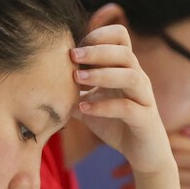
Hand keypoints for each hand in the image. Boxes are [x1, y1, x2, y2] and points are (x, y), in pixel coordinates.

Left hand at [72, 25, 172, 175]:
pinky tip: (84, 108)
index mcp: (126, 69)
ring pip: (130, 76)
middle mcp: (138, 78)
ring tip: (77, 79)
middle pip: (124, 52)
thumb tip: (44, 82)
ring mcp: (144, 98)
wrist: (143, 152)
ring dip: (101, 74)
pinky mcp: (145, 119)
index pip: (120, 36)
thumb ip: (73, 92)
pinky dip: (104, 106)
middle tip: (72, 55)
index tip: (75, 49)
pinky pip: (127, 108)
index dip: (98, 36)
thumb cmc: (116, 124)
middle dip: (96, 51)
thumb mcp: (91, 104)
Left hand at [111, 134, 189, 188]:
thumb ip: (176, 167)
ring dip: (138, 179)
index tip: (122, 158)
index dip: (144, 148)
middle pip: (165, 155)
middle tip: (114, 173)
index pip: (170, 141)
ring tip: (119, 186)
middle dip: (137, 163)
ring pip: (164, 173)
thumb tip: (141, 159)